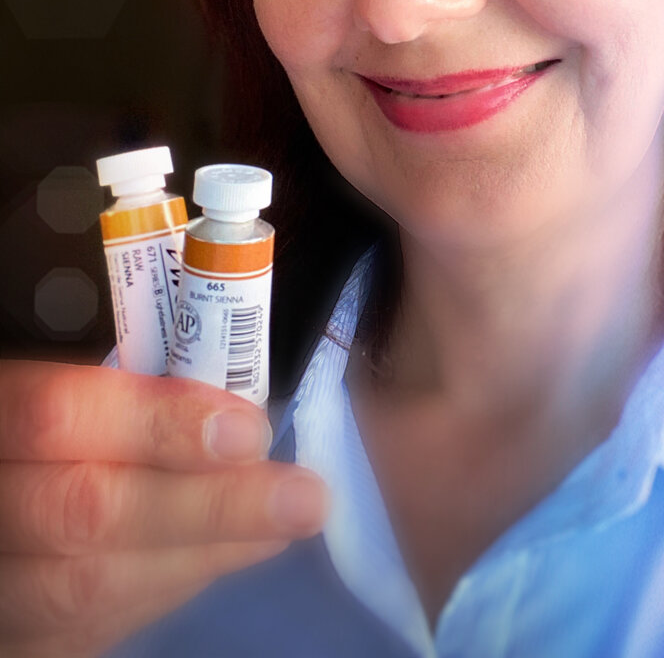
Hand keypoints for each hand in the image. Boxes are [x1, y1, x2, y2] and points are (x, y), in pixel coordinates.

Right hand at [0, 361, 327, 657]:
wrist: (6, 491)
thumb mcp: (68, 370)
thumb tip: (235, 362)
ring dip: (205, 552)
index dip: (156, 423)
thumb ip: (130, 374)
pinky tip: (233, 552)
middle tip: (305, 497)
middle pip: (85, 515)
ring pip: (90, 586)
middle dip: (209, 507)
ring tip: (286, 518)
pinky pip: (91, 628)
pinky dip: (173, 584)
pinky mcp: (19, 641)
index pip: (57, 417)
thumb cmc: (54, 416)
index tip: (248, 428)